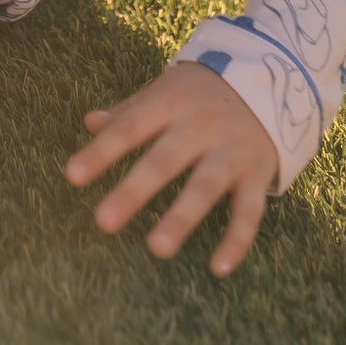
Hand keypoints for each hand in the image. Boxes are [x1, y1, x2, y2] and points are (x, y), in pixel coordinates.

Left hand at [64, 61, 278, 276]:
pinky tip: (218, 269)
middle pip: (164, 161)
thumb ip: (131, 111)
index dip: (101, 152)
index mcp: (171, 103)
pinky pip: (250, 211)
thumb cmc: (202, 92)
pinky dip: (237, 240)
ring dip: (181, 218)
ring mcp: (231, 151)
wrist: (273, 75)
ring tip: (155, 248)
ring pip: (205, 188)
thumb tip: (91, 122)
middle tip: (103, 222)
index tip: (72, 177)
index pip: (130, 128)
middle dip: (133, 191)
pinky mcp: (258, 172)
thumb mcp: (166, 91)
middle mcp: (200, 126)